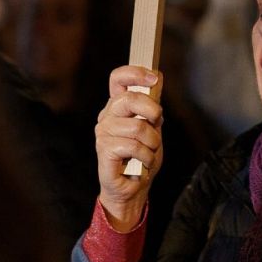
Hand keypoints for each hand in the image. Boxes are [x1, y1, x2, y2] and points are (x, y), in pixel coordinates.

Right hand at [95, 65, 164, 230]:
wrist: (134, 188)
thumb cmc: (142, 158)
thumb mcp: (153, 128)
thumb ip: (152, 106)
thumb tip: (157, 78)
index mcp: (117, 107)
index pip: (117, 79)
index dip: (134, 73)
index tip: (153, 78)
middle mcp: (107, 116)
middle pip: (128, 99)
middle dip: (151, 111)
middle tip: (157, 123)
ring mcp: (103, 133)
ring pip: (137, 127)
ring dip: (152, 143)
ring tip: (149, 152)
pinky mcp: (104, 150)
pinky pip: (133, 147)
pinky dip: (146, 157)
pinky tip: (144, 163)